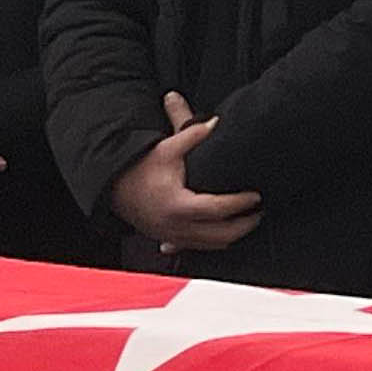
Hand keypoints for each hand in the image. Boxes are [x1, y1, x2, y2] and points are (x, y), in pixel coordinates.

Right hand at [110, 94, 261, 254]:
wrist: (112, 187)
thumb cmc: (139, 168)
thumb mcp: (166, 148)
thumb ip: (192, 134)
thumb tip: (215, 122)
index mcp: (177, 205)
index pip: (218, 209)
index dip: (240, 203)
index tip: (256, 195)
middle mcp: (176, 226)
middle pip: (221, 235)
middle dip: (245, 225)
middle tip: (259, 211)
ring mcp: (172, 236)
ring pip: (212, 245)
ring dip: (233, 234)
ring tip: (248, 220)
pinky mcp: (169, 239)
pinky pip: (199, 248)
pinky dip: (215, 241)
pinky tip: (226, 232)